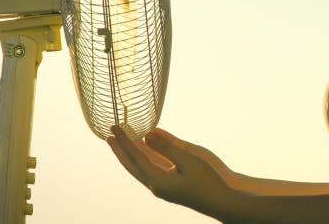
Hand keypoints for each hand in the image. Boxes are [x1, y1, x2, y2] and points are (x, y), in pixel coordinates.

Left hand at [107, 125, 235, 218]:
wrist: (220, 202)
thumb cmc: (207, 180)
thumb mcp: (188, 159)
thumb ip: (166, 146)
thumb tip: (146, 134)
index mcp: (157, 180)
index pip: (135, 156)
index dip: (124, 140)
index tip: (115, 126)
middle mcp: (155, 186)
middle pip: (131, 165)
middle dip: (119, 149)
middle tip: (108, 134)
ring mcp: (161, 188)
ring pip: (139, 169)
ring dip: (128, 155)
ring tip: (119, 143)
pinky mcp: (168, 187)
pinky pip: (148, 170)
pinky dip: (141, 159)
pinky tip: (143, 152)